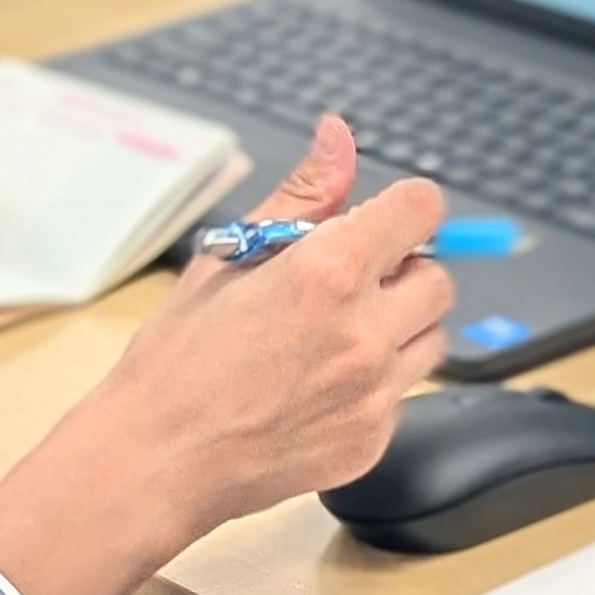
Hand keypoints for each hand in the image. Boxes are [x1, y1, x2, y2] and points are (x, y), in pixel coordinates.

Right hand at [0, 118, 453, 594]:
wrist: (157, 458)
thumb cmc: (177, 360)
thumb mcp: (229, 257)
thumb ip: (301, 195)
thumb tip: (339, 136)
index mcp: (326, 272)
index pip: (421, 209)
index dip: (404, 208)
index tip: (383, 222)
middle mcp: (362, 332)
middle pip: (438, 278)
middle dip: (401, 271)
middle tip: (345, 285)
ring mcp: (374, 393)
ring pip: (432, 338)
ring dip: (398, 327)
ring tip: (331, 337)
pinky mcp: (374, 439)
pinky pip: (403, 393)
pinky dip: (376, 382)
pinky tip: (318, 386)